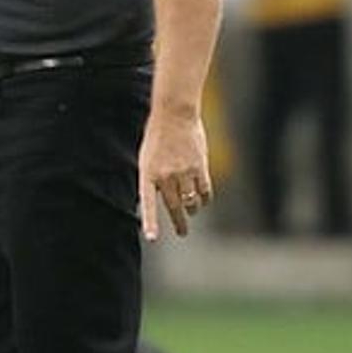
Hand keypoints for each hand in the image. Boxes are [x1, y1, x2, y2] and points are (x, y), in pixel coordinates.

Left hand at [138, 108, 210, 241]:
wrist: (174, 114)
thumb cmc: (158, 136)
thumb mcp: (147, 157)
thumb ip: (153, 178)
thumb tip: (160, 198)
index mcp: (148, 173)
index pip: (148, 203)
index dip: (150, 222)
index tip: (152, 238)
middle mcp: (166, 176)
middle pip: (174, 207)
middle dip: (179, 223)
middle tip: (182, 233)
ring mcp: (183, 172)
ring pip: (191, 201)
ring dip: (192, 209)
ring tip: (191, 210)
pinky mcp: (199, 167)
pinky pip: (204, 192)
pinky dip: (204, 199)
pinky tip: (202, 200)